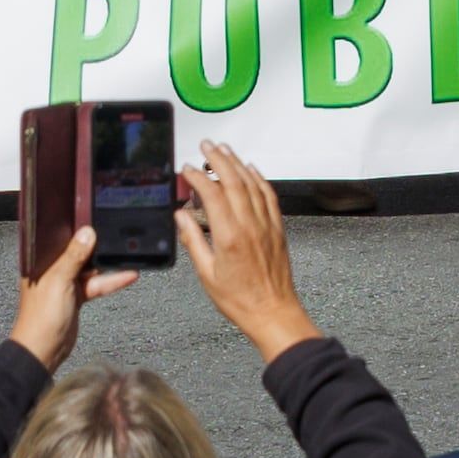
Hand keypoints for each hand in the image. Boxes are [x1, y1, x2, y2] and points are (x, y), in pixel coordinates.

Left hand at [10, 211, 142, 368]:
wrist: (44, 350)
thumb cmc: (42, 316)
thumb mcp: (59, 281)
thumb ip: (73, 257)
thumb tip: (88, 232)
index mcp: (40, 261)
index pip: (59, 238)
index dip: (76, 228)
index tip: (95, 217)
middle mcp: (52, 269)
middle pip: (77, 252)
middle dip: (96, 245)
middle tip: (116, 232)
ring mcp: (65, 283)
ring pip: (90, 268)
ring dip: (108, 264)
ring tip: (128, 253)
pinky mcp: (76, 297)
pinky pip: (96, 284)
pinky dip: (111, 281)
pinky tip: (128, 275)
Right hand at [180, 146, 322, 360]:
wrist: (273, 312)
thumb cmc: (240, 299)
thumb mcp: (207, 274)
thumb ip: (193, 241)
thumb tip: (181, 217)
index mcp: (229, 236)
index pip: (212, 194)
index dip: (198, 177)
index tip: (187, 170)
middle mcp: (250, 225)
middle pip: (234, 180)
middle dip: (218, 159)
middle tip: (206, 146)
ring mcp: (266, 224)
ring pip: (252, 183)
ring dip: (237, 163)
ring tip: (224, 150)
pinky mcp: (277, 227)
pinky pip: (268, 195)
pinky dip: (259, 178)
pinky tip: (252, 170)